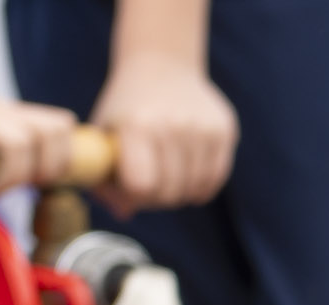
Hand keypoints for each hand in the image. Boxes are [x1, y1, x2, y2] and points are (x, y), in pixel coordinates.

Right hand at [0, 77, 77, 194]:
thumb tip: (26, 192)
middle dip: (37, 173)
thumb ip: (0, 152)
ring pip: (17, 143)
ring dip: (3, 181)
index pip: (60, 125)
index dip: (60, 158)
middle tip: (10, 191)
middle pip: (46, 135)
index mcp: (8, 113)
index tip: (38, 184)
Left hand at [91, 52, 236, 211]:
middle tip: (150, 184)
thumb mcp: (104, 133)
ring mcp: (203, 128)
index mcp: (138, 126)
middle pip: (170, 194)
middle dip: (157, 198)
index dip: (134, 195)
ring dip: (180, 191)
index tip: (130, 187)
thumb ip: (104, 177)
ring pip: (194, 191)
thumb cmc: (127, 107)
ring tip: (167, 174)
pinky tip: (187, 172)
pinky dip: (200, 185)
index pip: (143, 188)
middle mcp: (174, 126)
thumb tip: (123, 214)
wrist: (162, 65)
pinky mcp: (224, 130)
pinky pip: (214, 179)